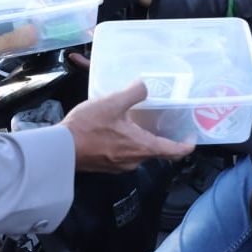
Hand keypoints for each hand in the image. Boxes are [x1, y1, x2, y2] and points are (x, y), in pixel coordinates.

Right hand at [62, 80, 194, 171]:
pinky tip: (118, 129)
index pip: (174, 152)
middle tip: (163, 121)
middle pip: (157, 151)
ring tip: (138, 121)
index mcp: (142, 147)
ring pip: (140, 153)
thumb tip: (145, 86)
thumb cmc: (88, 127)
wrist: (60, 149)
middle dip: (162, 137)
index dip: (186, 145)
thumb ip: (133, 92)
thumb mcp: (112, 103)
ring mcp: (120, 166)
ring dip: (143, 139)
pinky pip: (125, 154)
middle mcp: (134, 161)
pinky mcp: (107, 165)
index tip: (192, 137)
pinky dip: (128, 143)